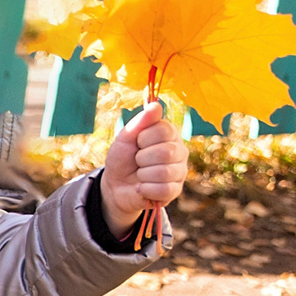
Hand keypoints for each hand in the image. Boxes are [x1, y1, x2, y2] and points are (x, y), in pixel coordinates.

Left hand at [101, 99, 186, 236]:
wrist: (115, 185)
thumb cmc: (122, 158)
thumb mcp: (125, 137)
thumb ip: (141, 122)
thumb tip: (155, 104)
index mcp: (169, 134)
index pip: (163, 130)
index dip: (143, 138)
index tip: (137, 143)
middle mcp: (179, 151)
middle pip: (166, 152)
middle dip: (142, 158)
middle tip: (137, 161)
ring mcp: (180, 171)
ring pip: (164, 172)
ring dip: (143, 175)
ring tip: (139, 174)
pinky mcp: (175, 190)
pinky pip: (164, 190)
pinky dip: (146, 189)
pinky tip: (142, 187)